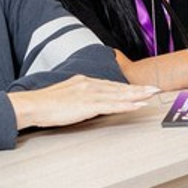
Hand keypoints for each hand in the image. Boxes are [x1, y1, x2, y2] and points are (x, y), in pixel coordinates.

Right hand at [8, 76, 159, 131]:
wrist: (32, 105)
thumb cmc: (46, 104)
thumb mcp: (67, 95)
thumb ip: (80, 96)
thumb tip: (90, 101)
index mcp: (84, 82)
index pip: (111, 85)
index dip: (127, 87)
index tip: (140, 88)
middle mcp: (90, 85)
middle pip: (119, 87)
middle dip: (138, 89)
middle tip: (154, 89)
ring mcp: (90, 94)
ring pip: (119, 95)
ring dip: (137, 95)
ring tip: (151, 95)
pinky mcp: (88, 105)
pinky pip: (112, 105)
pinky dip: (127, 105)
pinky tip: (137, 105)